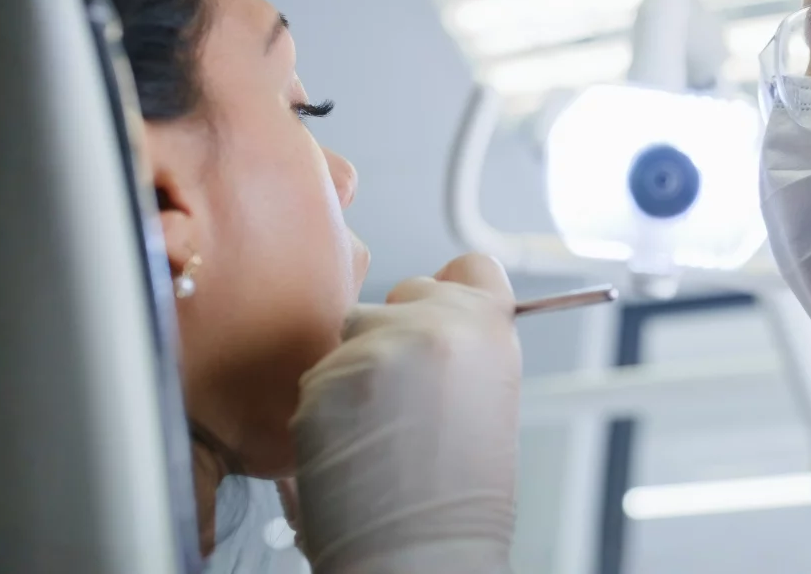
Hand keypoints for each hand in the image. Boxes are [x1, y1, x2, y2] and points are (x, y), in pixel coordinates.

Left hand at [291, 254, 520, 573]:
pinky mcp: (324, 381)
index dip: (454, 290)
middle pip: (404, 292)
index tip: (443, 314)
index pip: (471, 266)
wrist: (420, 555)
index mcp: (489, 329)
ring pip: (352, 332)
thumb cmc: (460, 498)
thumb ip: (467, 345)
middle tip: (408, 392)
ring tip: (380, 426)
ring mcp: (375, 350)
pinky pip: (319, 375)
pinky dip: (328, 405)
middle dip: (399, 330)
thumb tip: (433, 316)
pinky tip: (353, 445)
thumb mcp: (491, 399)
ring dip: (358, 366)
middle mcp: (434, 326)